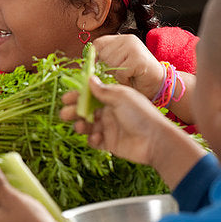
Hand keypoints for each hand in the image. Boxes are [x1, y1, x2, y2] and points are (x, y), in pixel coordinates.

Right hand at [60, 77, 203, 188]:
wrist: (155, 140)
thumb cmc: (141, 114)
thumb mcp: (122, 97)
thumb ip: (103, 90)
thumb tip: (89, 78)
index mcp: (113, 99)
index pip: (91, 95)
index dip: (78, 96)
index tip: (66, 98)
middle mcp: (110, 112)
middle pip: (86, 111)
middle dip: (74, 112)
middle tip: (65, 114)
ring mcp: (109, 128)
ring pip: (88, 126)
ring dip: (81, 125)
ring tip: (81, 126)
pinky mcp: (110, 143)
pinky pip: (94, 141)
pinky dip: (92, 139)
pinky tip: (97, 137)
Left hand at [93, 34, 195, 124]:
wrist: (158, 84)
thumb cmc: (135, 78)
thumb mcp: (115, 66)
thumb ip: (102, 62)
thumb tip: (81, 67)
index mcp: (119, 39)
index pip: (97, 45)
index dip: (95, 59)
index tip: (99, 69)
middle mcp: (127, 39)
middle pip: (102, 55)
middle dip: (107, 70)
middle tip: (119, 74)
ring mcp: (134, 47)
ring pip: (111, 63)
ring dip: (116, 76)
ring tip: (127, 76)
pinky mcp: (139, 58)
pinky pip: (121, 71)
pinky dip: (124, 79)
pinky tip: (132, 78)